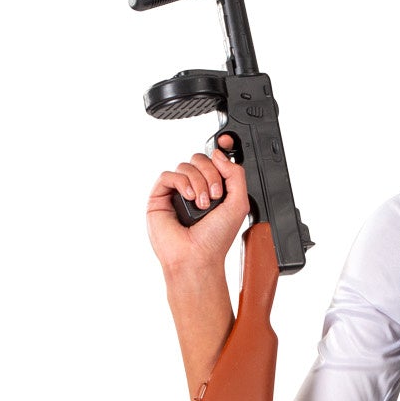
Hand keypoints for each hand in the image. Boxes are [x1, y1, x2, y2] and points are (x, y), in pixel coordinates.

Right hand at [147, 134, 250, 283]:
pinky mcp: (160, 196)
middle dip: (211, 173)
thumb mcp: (239, 204)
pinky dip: (182, 182)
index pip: (215, 161)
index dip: (220, 151)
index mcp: (214, 190)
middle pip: (200, 159)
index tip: (225, 143)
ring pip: (186, 166)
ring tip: (202, 204)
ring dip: (198, 182)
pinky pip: (169, 174)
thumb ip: (236, 175)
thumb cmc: (215, 239)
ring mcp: (177, 192)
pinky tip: (189, 198)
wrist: (197, 257)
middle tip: (215, 196)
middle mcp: (195, 189)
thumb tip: (218, 154)